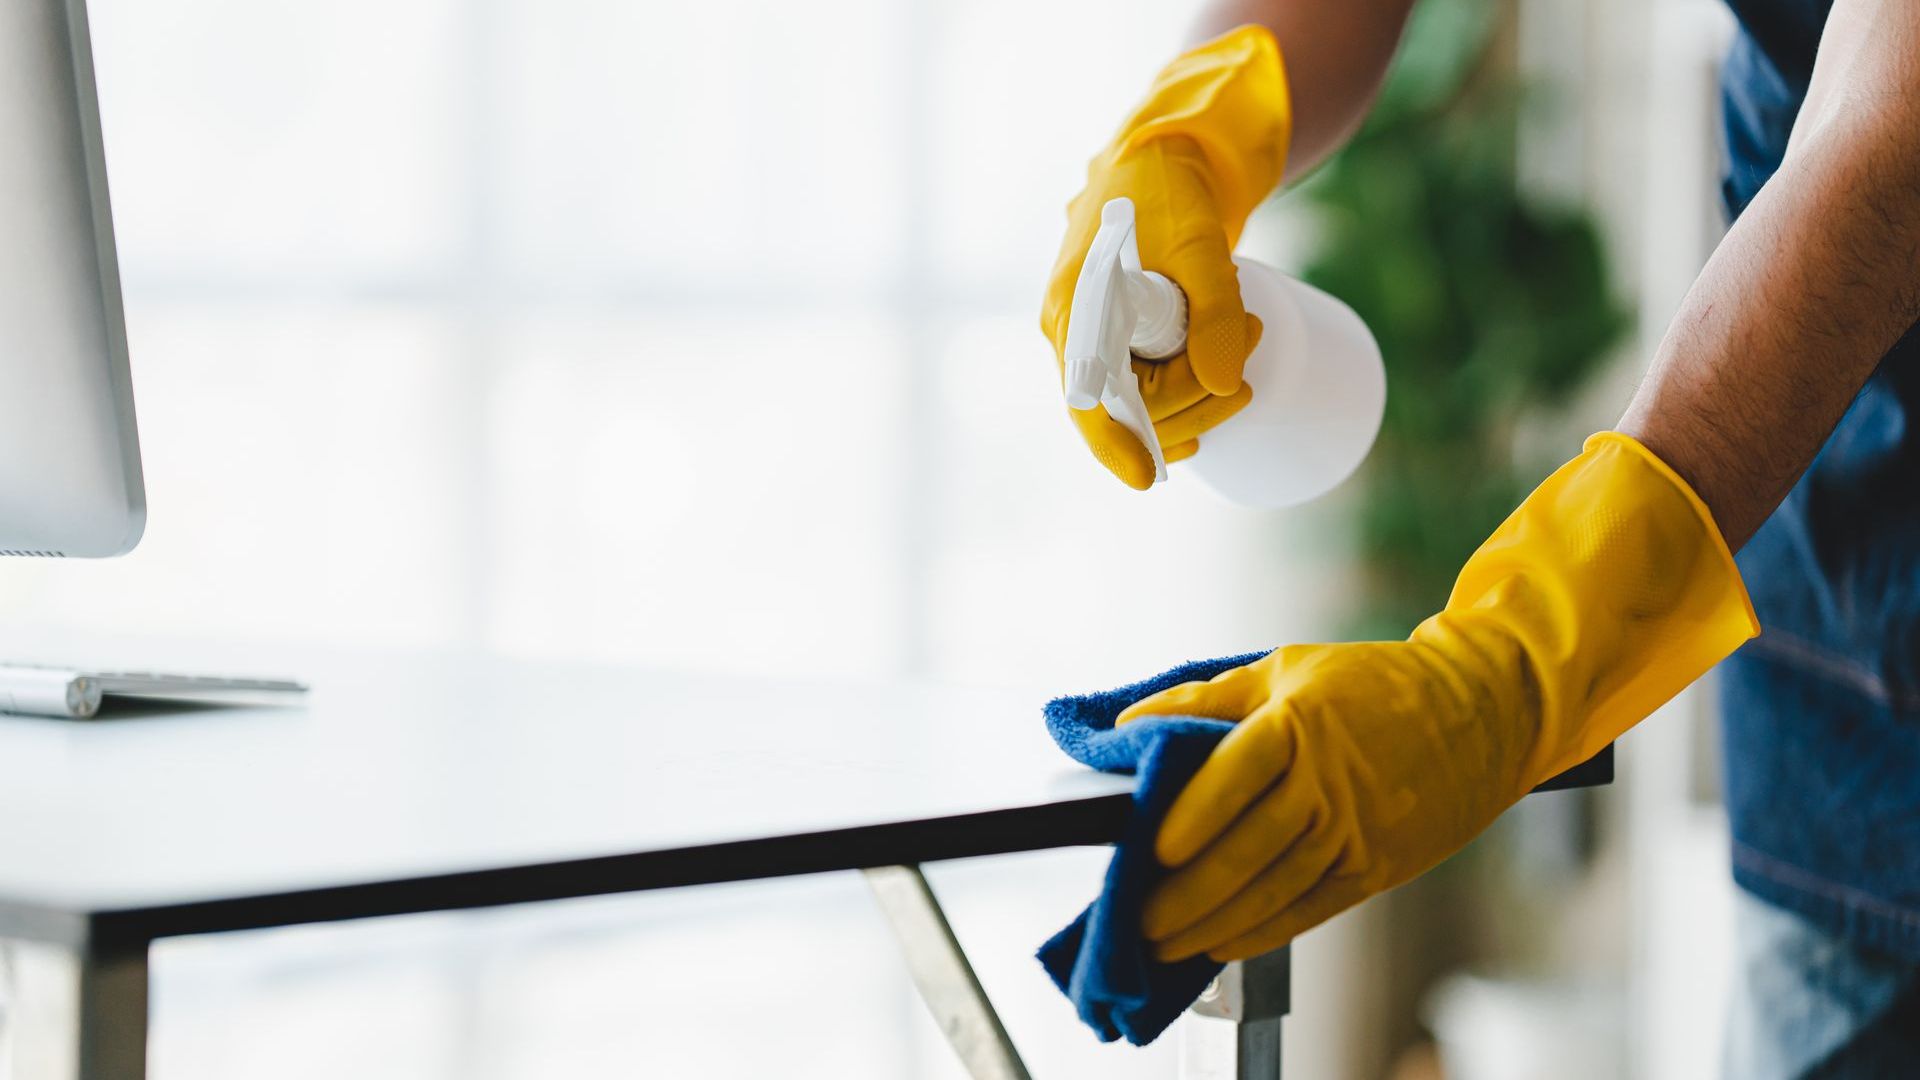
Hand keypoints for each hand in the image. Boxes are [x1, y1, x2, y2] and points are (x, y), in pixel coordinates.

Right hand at [1040, 27, 1291, 488]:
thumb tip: (1224, 384)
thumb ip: (1213, 309)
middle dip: (1191, 404)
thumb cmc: (1172, 189)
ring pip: (1139, 405)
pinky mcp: (1122, 339)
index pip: (1088, 400)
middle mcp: (1075, 333)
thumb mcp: (1201, 243)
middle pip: (1125, 410)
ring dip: (1196, 399)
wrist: (1166, 155)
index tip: (1153, 477)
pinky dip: (1182, 403)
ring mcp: (1097, 339)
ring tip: (1250, 341)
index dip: (1117, 444)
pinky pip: (1143, 392)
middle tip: (1250, 363)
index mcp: (1075, 310)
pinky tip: (1215, 407)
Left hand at [1118, 639, 1527, 961]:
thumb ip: (1204, 699)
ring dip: (1214, 922)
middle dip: (1188, 892)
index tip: (1152, 847)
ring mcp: (1356, 831)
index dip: (1194, 814)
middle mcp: (1329, 782)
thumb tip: (1128, 721)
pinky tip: (1220, 945)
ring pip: (1275, 888)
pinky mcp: (1377, 867)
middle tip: (1137, 917)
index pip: (1237, 774)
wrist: (1482, 712)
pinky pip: (1312, 909)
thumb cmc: (1373, 685)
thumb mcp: (1286, 668)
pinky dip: (1263, 932)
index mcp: (1300, 723)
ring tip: (1163, 942)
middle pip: (1249, 847)